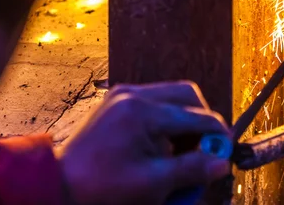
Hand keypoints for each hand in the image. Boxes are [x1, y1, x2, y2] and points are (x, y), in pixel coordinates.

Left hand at [57, 81, 230, 204]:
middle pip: (187, 95)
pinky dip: (166, 120)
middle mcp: (133, 93)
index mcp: (142, 111)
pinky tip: (161, 146)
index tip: (226, 153)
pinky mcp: (116, 101)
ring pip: (171, 96)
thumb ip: (191, 169)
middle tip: (206, 148)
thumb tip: (221, 162)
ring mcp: (122, 94)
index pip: (196, 115)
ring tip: (182, 152)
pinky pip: (153, 102)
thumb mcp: (152, 184)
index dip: (217, 134)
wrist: (57, 184)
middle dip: (203, 121)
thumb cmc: (101, 188)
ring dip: (185, 120)